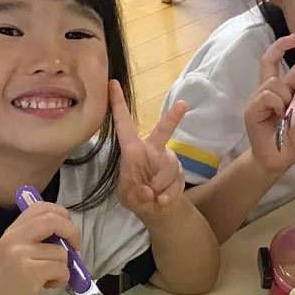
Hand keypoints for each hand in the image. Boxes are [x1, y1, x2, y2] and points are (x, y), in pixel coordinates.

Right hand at [0, 200, 79, 294]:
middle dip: (72, 232)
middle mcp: (14, 239)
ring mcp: (21, 255)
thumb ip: (35, 240)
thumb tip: (66, 233)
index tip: (68, 229)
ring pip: (61, 252)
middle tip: (76, 247)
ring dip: (63, 267)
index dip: (61, 213)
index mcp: (12, 231)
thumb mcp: (16, 254)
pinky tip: (47, 285)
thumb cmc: (9, 285)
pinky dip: (61, 279)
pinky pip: (61, 269)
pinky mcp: (29, 272)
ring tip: (49, 277)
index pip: (40, 207)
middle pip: (53, 220)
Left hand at [111, 81, 189, 220]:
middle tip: (182, 104)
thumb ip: (135, 194)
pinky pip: (176, 181)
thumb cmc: (137, 197)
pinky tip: (162, 200)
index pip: (124, 124)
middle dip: (172, 118)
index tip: (112, 84)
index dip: (118, 104)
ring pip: (169, 167)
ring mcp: (168, 159)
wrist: (158, 210)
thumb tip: (147, 190)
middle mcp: (152, 149)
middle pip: (163, 130)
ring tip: (153, 197)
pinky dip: (168, 194)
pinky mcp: (180, 170)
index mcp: (132, 150)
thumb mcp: (128, 198)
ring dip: (160, 186)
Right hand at [243, 35, 294, 174]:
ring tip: (286, 114)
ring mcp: (259, 99)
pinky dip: (277, 104)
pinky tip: (278, 115)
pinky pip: (267, 95)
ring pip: (274, 81)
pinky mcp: (252, 108)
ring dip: (286, 95)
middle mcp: (270, 92)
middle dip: (282, 45)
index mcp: (285, 93)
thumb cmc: (292, 141)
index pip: (293, 69)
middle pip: (270, 60)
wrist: (278, 160)